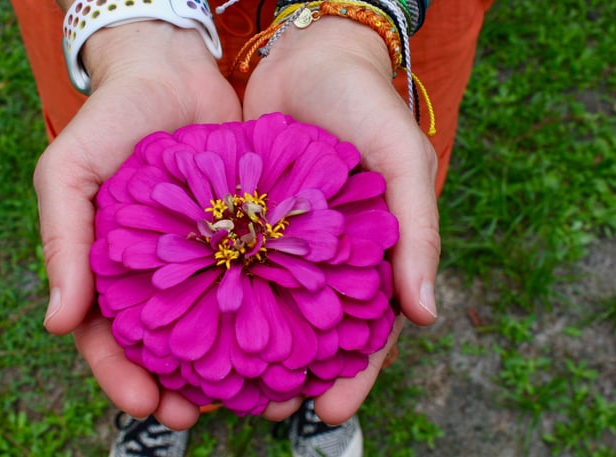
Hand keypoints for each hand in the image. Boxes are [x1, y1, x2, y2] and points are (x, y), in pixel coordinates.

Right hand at [33, 22, 240, 429]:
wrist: (173, 70)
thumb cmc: (111, 120)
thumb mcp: (69, 172)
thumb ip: (63, 243)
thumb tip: (57, 324)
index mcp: (107, 269)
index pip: (109, 339)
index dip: (124, 377)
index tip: (149, 407)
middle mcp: (157, 273)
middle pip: (166, 346)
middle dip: (181, 387)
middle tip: (203, 415)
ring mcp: (202, 258)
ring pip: (214, 324)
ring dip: (229, 364)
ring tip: (252, 396)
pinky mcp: (243, 237)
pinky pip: (254, 283)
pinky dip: (266, 314)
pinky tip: (285, 340)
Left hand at [244, 17, 440, 423]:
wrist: (308, 54)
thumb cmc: (364, 104)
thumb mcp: (401, 158)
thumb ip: (418, 232)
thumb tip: (424, 314)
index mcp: (371, 256)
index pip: (368, 332)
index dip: (354, 375)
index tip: (329, 411)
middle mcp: (324, 259)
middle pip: (310, 334)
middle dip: (291, 375)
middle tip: (262, 408)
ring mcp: (281, 243)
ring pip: (265, 309)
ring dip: (247, 348)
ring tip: (221, 386)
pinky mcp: (242, 222)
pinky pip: (229, 267)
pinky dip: (215, 297)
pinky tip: (191, 325)